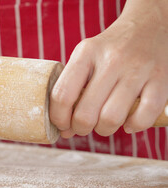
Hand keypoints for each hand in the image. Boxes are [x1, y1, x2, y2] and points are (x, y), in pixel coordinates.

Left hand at [50, 0, 167, 137]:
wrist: (149, 26)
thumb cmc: (109, 51)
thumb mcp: (85, 58)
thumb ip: (72, 89)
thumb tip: (64, 131)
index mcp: (86, 52)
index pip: (62, 95)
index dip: (59, 118)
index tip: (63, 124)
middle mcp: (112, 60)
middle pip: (86, 113)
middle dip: (80, 128)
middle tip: (83, 126)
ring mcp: (138, 69)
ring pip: (111, 118)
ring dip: (104, 130)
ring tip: (104, 124)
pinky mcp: (161, 79)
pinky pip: (144, 116)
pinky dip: (134, 126)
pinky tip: (129, 123)